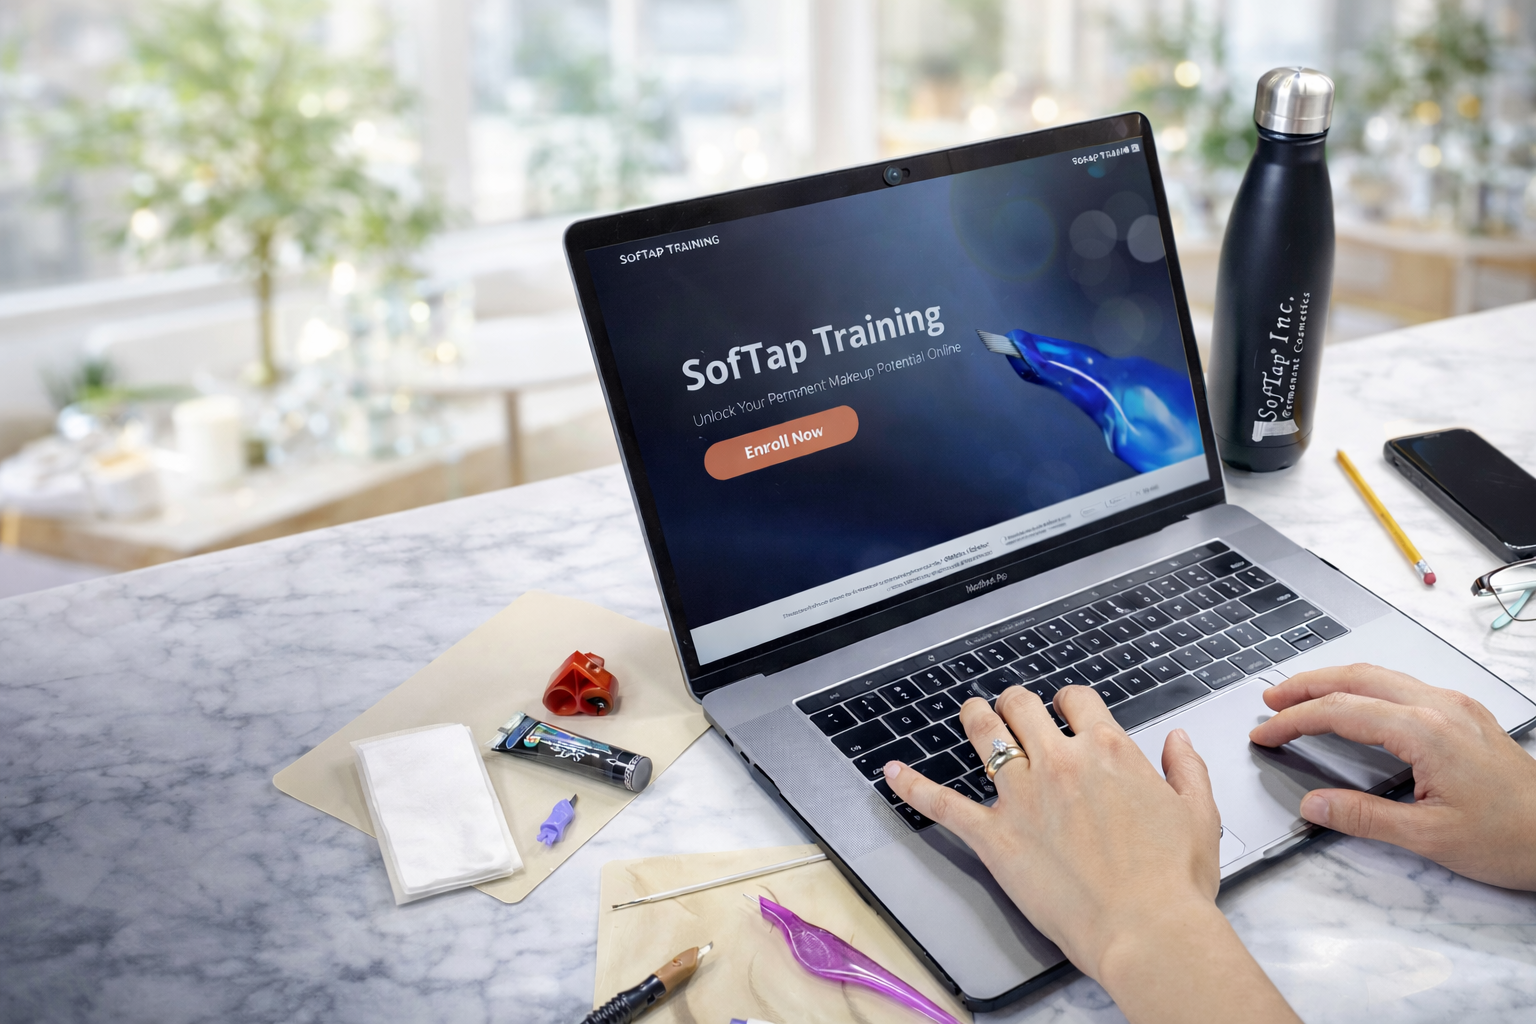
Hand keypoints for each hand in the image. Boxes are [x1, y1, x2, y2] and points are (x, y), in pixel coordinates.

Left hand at [884, 685, 1298, 1023]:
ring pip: (984, 735)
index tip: (1066, 712)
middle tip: (1013, 710)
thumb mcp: (1199, 815)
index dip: (1068, 703)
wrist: (1146, 928)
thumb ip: (1186, 770)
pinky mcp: (995, 835)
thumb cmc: (1174, 881)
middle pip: (1021, 706)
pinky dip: (913, 785)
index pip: (1075, 700)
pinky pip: (944, 802)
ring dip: (975, 718)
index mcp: (1108, 751)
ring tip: (970, 713)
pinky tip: (893, 773)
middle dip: (1016, 704)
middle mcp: (1060, 762)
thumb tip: (1177, 740)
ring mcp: (1022, 796)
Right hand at [1249, 663, 1535, 889]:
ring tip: (1301, 696)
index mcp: (1426, 731)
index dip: (1294, 720)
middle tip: (1271, 699)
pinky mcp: (1466, 715)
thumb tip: (1314, 805)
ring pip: (1380, 676)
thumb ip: (1364, 817)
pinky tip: (1356, 704)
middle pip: (1356, 677)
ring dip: (1334, 681)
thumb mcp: (1429, 838)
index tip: (1264, 733)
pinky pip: (1403, 685)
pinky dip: (1365, 688)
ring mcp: (1455, 706)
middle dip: (1306, 684)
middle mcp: (1440, 707)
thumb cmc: (1512, 838)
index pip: (1340, 712)